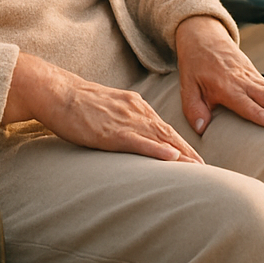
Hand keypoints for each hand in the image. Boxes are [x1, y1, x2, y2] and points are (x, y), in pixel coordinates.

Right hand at [3, 52, 201, 162]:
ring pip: (159, 139)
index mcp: (135, 105)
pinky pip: (139, 142)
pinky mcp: (111, 131)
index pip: (164, 128)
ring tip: (198, 169)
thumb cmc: (77, 103)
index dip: (182, 144)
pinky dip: (157, 150)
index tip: (196, 159)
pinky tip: (173, 158)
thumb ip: (123, 119)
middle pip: (168, 134)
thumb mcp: (108, 109)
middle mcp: (136, 110)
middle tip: (207, 170)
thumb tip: (133, 134)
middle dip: (188, 153)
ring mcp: (125, 120)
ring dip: (181, 155)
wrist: (56, 92)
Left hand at [175, 15, 263, 134]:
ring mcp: (252, 77)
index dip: (259, 113)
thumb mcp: (187, 86)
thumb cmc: (195, 65)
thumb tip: (202, 129)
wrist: (204, 37)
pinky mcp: (256, 75)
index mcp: (226, 86)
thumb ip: (193, 108)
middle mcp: (243, 81)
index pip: (245, 102)